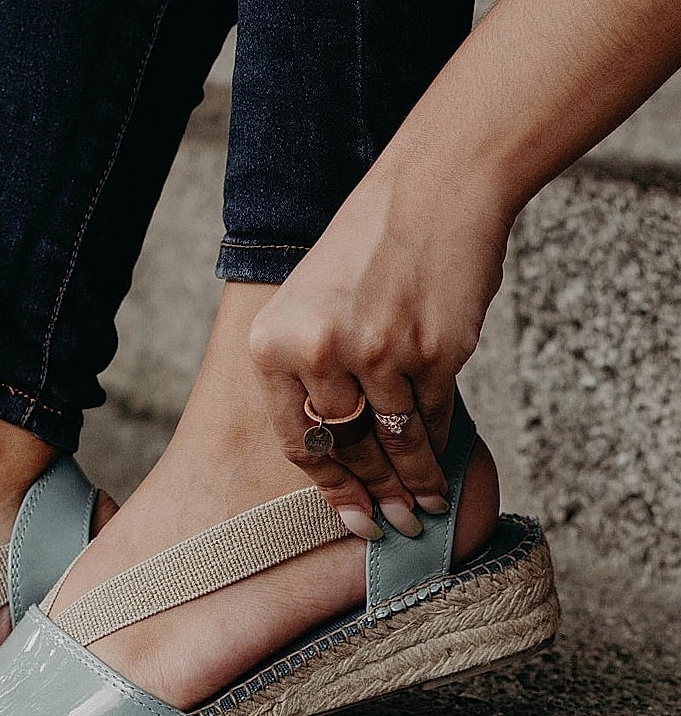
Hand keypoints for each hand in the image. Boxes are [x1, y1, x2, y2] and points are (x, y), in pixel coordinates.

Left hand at [248, 159, 508, 538]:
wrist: (433, 190)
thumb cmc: (367, 248)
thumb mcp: (306, 304)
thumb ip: (308, 371)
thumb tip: (335, 448)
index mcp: (273, 344)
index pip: (298, 440)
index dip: (328, 488)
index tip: (351, 518)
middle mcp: (318, 353)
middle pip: (346, 449)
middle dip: (373, 494)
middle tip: (392, 526)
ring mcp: (376, 354)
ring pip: (394, 442)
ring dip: (413, 483)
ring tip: (425, 508)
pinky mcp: (433, 352)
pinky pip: (432, 418)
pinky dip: (438, 446)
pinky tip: (442, 466)